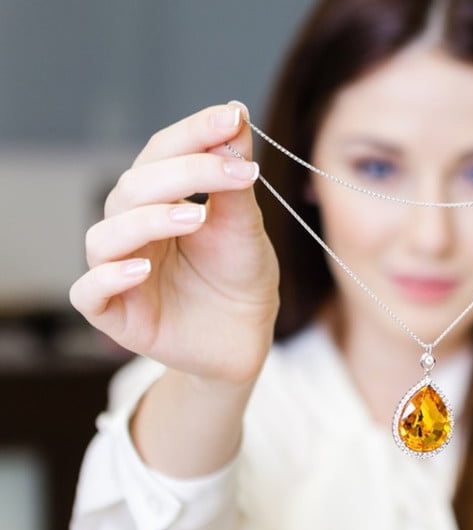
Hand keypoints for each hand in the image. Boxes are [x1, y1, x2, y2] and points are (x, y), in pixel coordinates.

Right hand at [70, 103, 279, 384]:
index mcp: (159, 199)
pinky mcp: (113, 314)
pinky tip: (143, 268)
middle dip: (183, 173)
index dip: (193, 133)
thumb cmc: (240, 276)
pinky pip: (90, 291)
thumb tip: (235, 115)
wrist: (247, 337)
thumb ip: (234, 179)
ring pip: (106, 236)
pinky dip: (111, 277)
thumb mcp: (245, 226)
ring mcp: (118, 271)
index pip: (162, 153)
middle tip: (234, 172)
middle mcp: (132, 229)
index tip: (232, 118)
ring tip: (195, 217)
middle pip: (134, 188)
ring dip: (147, 220)